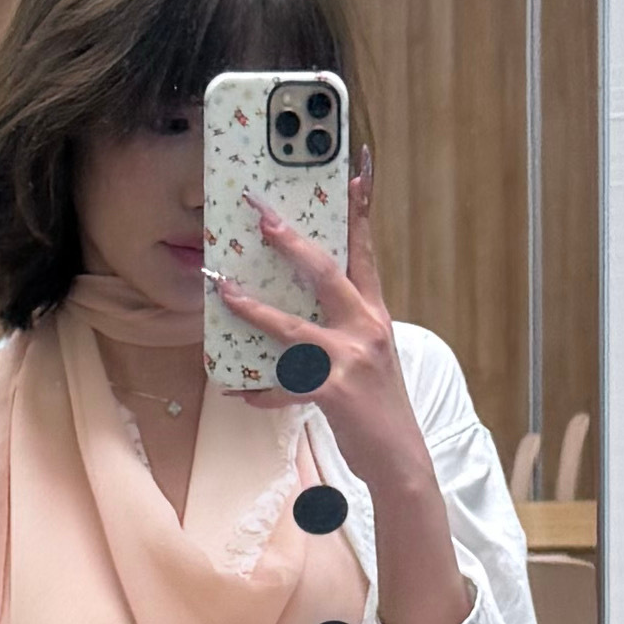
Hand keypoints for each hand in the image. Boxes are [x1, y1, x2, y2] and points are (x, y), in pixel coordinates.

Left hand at [232, 165, 468, 623]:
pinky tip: (234, 388)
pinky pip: (284, 384)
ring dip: (252, 307)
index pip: (366, 248)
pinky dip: (257, 388)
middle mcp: (366, 328)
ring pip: (293, 326)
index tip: (356, 164)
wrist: (401, 459)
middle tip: (259, 212)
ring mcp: (350, 360)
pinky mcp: (334, 393)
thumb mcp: (367, 352)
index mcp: (375, 312)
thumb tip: (294, 298)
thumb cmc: (377, 402)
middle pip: (326, 272)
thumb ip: (339, 322)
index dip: (361, 206)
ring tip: (222, 289)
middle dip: (289, 240)